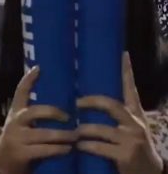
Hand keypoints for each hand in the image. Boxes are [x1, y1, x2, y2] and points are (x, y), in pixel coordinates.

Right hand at [0, 66, 77, 173]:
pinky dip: (59, 150)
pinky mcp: (22, 153)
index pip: (20, 92)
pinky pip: (44, 150)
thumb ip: (36, 114)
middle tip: (68, 117)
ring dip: (62, 136)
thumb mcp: (23, 123)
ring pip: (43, 134)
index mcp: (16, 111)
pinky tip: (68, 149)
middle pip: (34, 112)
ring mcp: (18, 137)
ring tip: (75, 137)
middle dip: (53, 113)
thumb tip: (65, 102)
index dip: (28, 79)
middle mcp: (15, 121)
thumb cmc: (20, 138)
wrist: (4, 161)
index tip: (39, 68)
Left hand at [76, 52, 164, 173]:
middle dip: (90, 102)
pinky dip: (86, 145)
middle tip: (76, 102)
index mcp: (135, 114)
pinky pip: (99, 146)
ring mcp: (132, 139)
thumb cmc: (132, 147)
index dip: (127, 72)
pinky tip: (78, 145)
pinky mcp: (126, 154)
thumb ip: (116, 114)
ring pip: (100, 129)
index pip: (131, 89)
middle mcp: (135, 123)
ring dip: (83, 130)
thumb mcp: (129, 128)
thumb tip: (88, 97)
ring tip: (73, 130)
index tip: (123, 54)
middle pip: (110, 105)